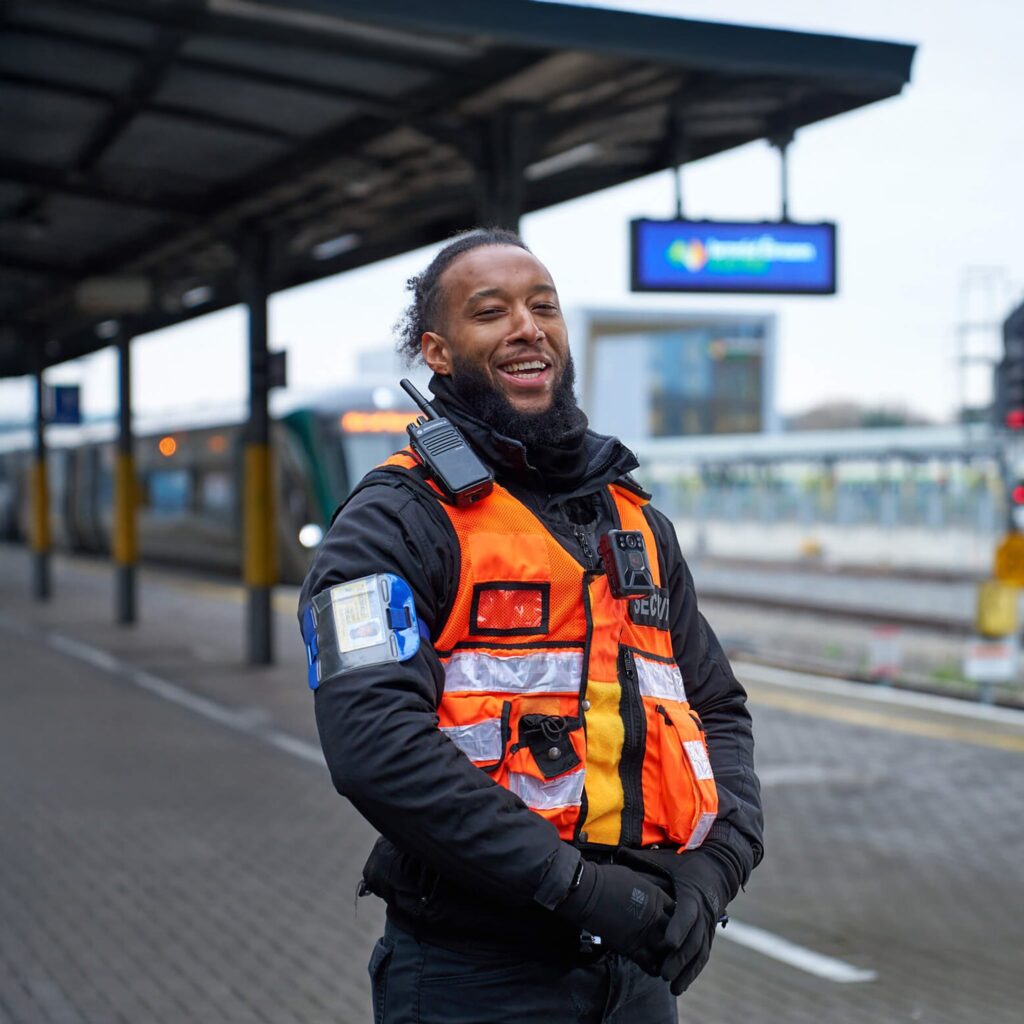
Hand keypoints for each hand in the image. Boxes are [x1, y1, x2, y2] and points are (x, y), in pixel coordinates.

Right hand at [554, 860, 674, 973]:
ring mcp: (645, 933)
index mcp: (658, 897)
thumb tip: (660, 884)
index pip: (680, 912)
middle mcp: (656, 917)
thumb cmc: (607, 879)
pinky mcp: (632, 948)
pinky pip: (651, 965)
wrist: (587, 892)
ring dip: (668, 955)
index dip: (678, 918)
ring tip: (666, 958)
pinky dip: (655, 968)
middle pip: (677, 933)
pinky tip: (654, 967)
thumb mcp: (635, 875)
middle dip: (676, 938)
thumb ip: (651, 884)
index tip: (673, 921)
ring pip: (667, 951)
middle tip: (673, 942)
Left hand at [618, 844, 740, 993]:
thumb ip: (643, 858)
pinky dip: (693, 972)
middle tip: (664, 973)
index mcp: (691, 893)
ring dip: (687, 971)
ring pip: (700, 952)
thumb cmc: (687, 864)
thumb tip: (618, 852)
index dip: (678, 928)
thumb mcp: (667, 859)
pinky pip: (703, 956)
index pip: (686, 913)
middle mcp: (703, 912)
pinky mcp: (708, 934)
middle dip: (680, 958)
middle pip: (694, 939)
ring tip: (672, 985)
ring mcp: (708, 925)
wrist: (717, 867)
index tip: (667, 942)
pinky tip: (681, 985)